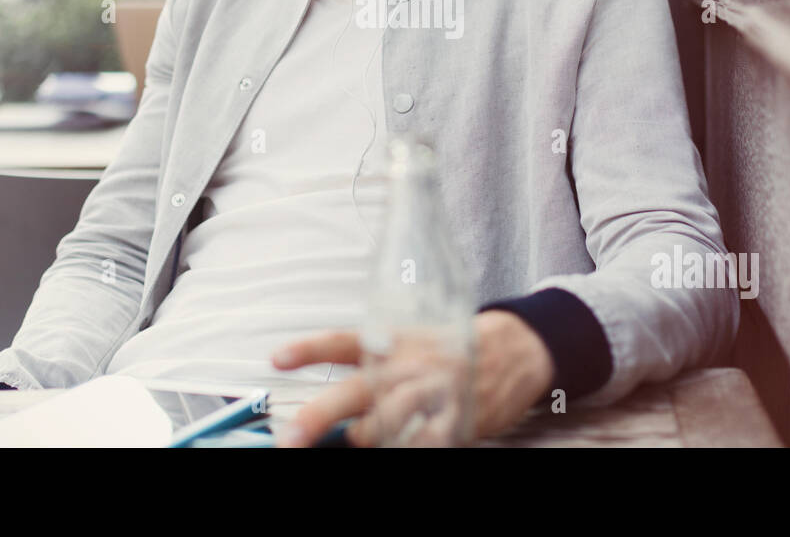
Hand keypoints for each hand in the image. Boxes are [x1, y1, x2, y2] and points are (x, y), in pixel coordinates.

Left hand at [270, 310, 554, 446]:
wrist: (513, 350)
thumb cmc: (450, 349)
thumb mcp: (411, 342)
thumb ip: (372, 365)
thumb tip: (333, 412)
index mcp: (393, 341)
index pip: (344, 341)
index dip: (309, 349)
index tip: (276, 359)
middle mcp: (409, 365)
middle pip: (357, 389)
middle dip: (320, 416)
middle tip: (290, 438)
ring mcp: (434, 392)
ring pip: (390, 419)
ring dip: (366, 434)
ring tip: (355, 440)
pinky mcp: (457, 418)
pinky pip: (427, 441)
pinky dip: (409, 446)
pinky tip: (396, 447)